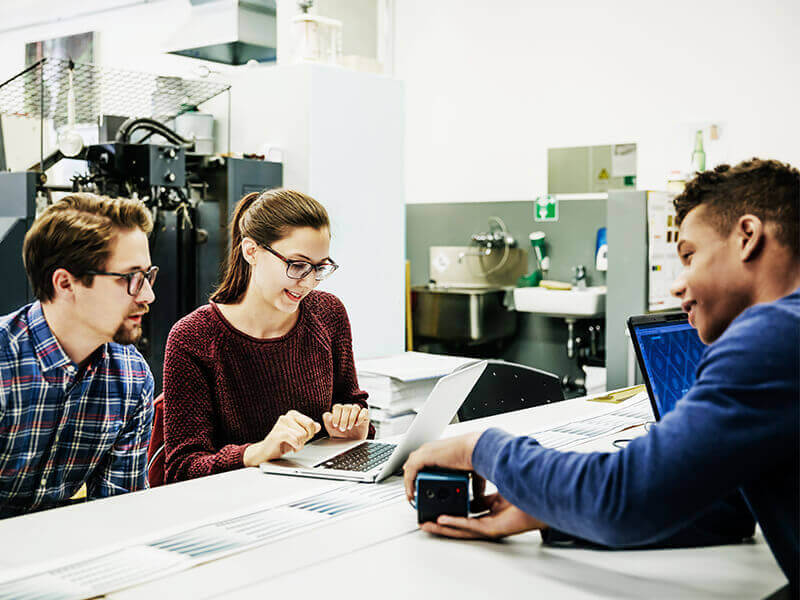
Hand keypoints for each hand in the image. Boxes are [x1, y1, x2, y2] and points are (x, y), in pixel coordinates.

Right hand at [243, 410, 320, 465]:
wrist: (267, 452)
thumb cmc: (283, 443)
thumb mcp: (300, 436)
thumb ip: (309, 430)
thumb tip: (318, 425)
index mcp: (293, 414)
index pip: (311, 423)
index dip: (310, 433)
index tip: (303, 438)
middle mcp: (287, 416)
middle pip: (308, 427)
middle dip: (306, 438)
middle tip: (298, 442)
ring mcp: (281, 424)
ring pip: (301, 434)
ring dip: (299, 444)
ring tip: (292, 445)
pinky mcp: (277, 433)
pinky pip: (294, 438)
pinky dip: (296, 446)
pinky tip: (292, 448)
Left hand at [322, 404, 369, 439]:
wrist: (350, 443)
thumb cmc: (340, 434)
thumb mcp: (331, 429)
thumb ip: (327, 421)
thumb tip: (327, 415)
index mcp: (339, 410)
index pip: (337, 407)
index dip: (336, 416)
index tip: (335, 425)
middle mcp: (348, 409)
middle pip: (346, 408)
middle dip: (343, 419)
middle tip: (342, 429)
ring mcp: (357, 412)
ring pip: (355, 408)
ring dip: (351, 418)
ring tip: (349, 427)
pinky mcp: (365, 416)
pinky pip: (364, 411)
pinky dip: (360, 417)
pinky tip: (357, 424)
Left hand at [402, 432, 482, 502]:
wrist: (474, 449)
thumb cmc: (475, 455)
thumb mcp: (473, 472)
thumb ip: (475, 484)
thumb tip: (478, 495)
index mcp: (439, 451)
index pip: (424, 461)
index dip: (420, 475)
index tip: (421, 487)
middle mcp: (430, 450)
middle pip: (414, 465)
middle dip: (413, 479)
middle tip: (414, 493)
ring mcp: (425, 452)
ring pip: (410, 468)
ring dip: (410, 482)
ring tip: (411, 496)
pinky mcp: (423, 457)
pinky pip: (410, 472)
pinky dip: (409, 483)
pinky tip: (411, 494)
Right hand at [420, 493, 546, 539]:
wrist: (545, 498)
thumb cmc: (529, 493)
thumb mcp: (500, 491)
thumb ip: (484, 494)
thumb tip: (471, 492)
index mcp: (493, 509)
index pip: (468, 512)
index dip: (453, 511)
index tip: (439, 508)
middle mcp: (491, 519)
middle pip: (461, 524)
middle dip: (443, 522)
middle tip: (428, 520)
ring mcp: (491, 526)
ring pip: (462, 529)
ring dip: (444, 527)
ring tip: (429, 524)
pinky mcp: (493, 529)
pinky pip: (470, 527)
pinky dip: (456, 523)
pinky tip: (444, 520)